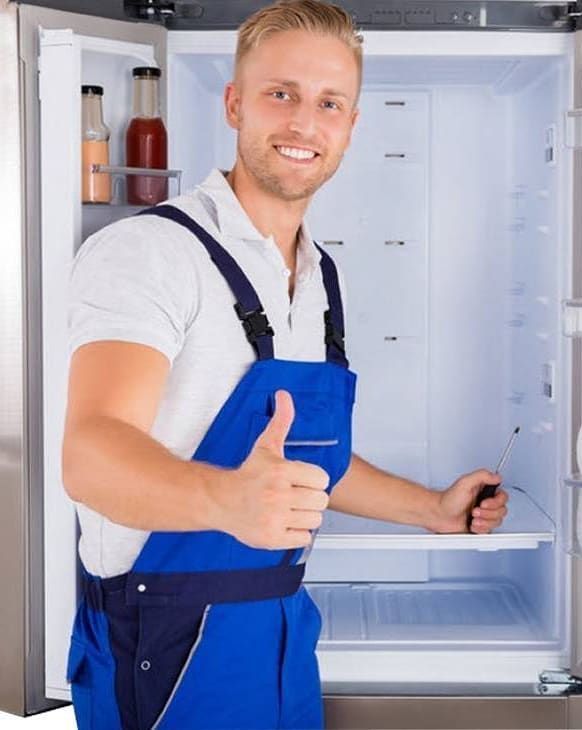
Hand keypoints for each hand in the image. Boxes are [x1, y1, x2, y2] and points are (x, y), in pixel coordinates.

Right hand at [216, 390, 329, 549]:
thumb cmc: (248, 476)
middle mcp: (277, 495)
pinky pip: (304, 538)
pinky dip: (296, 533)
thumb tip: (284, 396)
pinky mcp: (272, 538)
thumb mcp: (266, 446)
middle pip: (321, 501)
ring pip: (315, 520)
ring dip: (304, 516)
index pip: (322, 479)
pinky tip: (283, 523)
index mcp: (280, 471)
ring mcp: (274, 518)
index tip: (299, 480)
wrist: (221, 501)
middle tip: (293, 496)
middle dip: (310, 498)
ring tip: (288, 509)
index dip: (312, 479)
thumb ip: (281, 421)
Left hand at [434, 469, 508, 533]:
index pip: (503, 497)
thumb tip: (497, 476)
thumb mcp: (464, 483)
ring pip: (497, 522)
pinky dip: (481, 529)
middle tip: (474, 511)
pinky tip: (472, 525)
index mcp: (484, 491)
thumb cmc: (448, 500)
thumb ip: (482, 476)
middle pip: (502, 511)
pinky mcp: (481, 526)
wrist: (440, 515)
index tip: (483, 503)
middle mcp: (486, 503)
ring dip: (484, 521)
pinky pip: (490, 531)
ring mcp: (484, 516)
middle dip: (487, 513)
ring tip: (472, 518)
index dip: (495, 502)